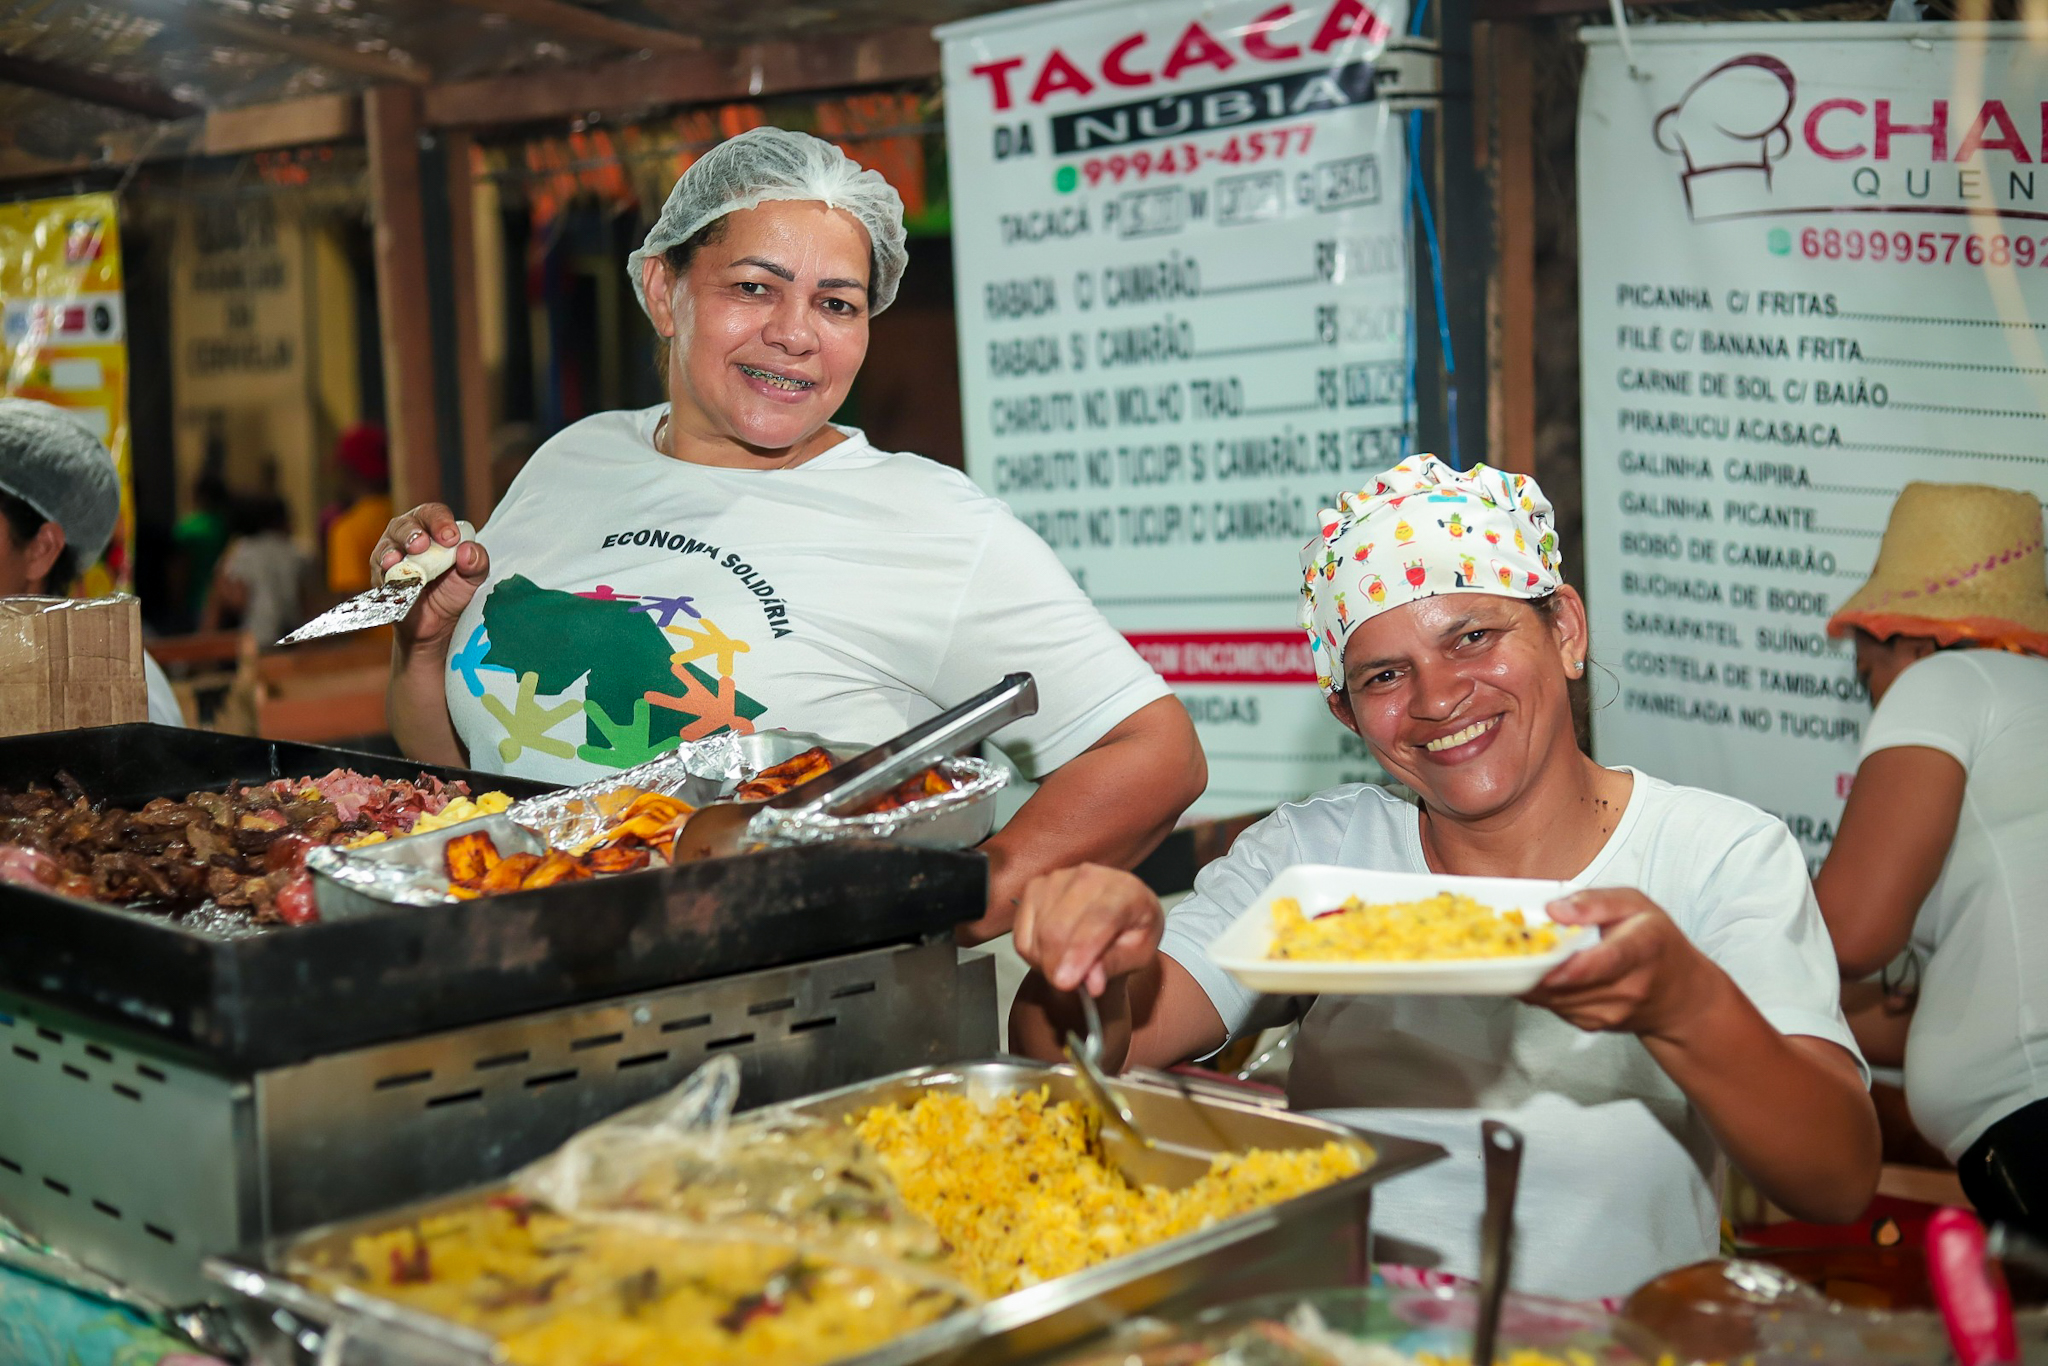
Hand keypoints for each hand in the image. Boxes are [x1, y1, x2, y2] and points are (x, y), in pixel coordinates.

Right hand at [373, 503, 489, 653]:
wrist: (437, 623)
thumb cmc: (454, 590)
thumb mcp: (474, 576)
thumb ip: (478, 561)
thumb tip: (468, 550)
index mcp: (432, 528)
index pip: (433, 514)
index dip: (440, 522)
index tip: (450, 538)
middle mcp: (407, 535)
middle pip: (404, 524)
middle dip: (412, 533)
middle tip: (422, 544)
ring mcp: (390, 554)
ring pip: (387, 545)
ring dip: (393, 550)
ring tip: (400, 557)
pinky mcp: (380, 576)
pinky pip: (379, 572)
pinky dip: (385, 573)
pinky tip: (390, 572)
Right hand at [1012, 864, 1163, 996]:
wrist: (1117, 910)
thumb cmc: (1131, 932)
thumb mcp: (1138, 954)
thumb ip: (1115, 965)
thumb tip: (1091, 984)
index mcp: (1125, 889)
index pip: (1097, 919)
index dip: (1078, 952)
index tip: (1065, 983)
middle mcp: (1089, 875)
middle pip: (1058, 928)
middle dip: (1056, 965)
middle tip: (1067, 986)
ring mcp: (1057, 878)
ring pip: (1038, 932)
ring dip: (1046, 962)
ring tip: (1068, 965)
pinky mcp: (1035, 887)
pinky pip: (1022, 933)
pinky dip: (1033, 953)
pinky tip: (1052, 953)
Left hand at [1521, 888, 1721, 1040]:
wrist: (1679, 995)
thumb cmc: (1655, 942)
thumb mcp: (1634, 905)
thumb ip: (1595, 901)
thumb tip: (1553, 909)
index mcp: (1643, 946)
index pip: (1609, 961)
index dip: (1576, 968)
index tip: (1550, 968)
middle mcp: (1630, 986)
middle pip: (1571, 985)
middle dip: (1535, 969)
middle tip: (1507, 948)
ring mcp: (1613, 1011)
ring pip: (1556, 999)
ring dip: (1532, 980)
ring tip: (1519, 956)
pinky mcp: (1595, 1025)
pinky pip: (1556, 1008)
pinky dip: (1541, 991)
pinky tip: (1540, 972)